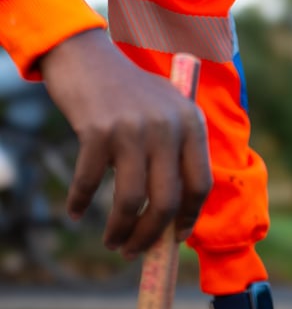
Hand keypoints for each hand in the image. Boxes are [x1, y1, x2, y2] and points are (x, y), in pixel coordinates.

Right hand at [39, 29, 210, 258]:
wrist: (88, 56)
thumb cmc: (128, 91)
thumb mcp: (165, 109)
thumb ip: (176, 151)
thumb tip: (174, 218)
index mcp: (189, 120)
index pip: (201, 182)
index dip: (188, 217)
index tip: (175, 240)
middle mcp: (166, 124)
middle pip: (167, 200)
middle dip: (151, 236)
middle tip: (134, 251)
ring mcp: (132, 127)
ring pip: (132, 200)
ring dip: (120, 231)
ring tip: (112, 240)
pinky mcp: (98, 131)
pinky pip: (90, 183)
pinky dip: (79, 203)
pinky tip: (74, 211)